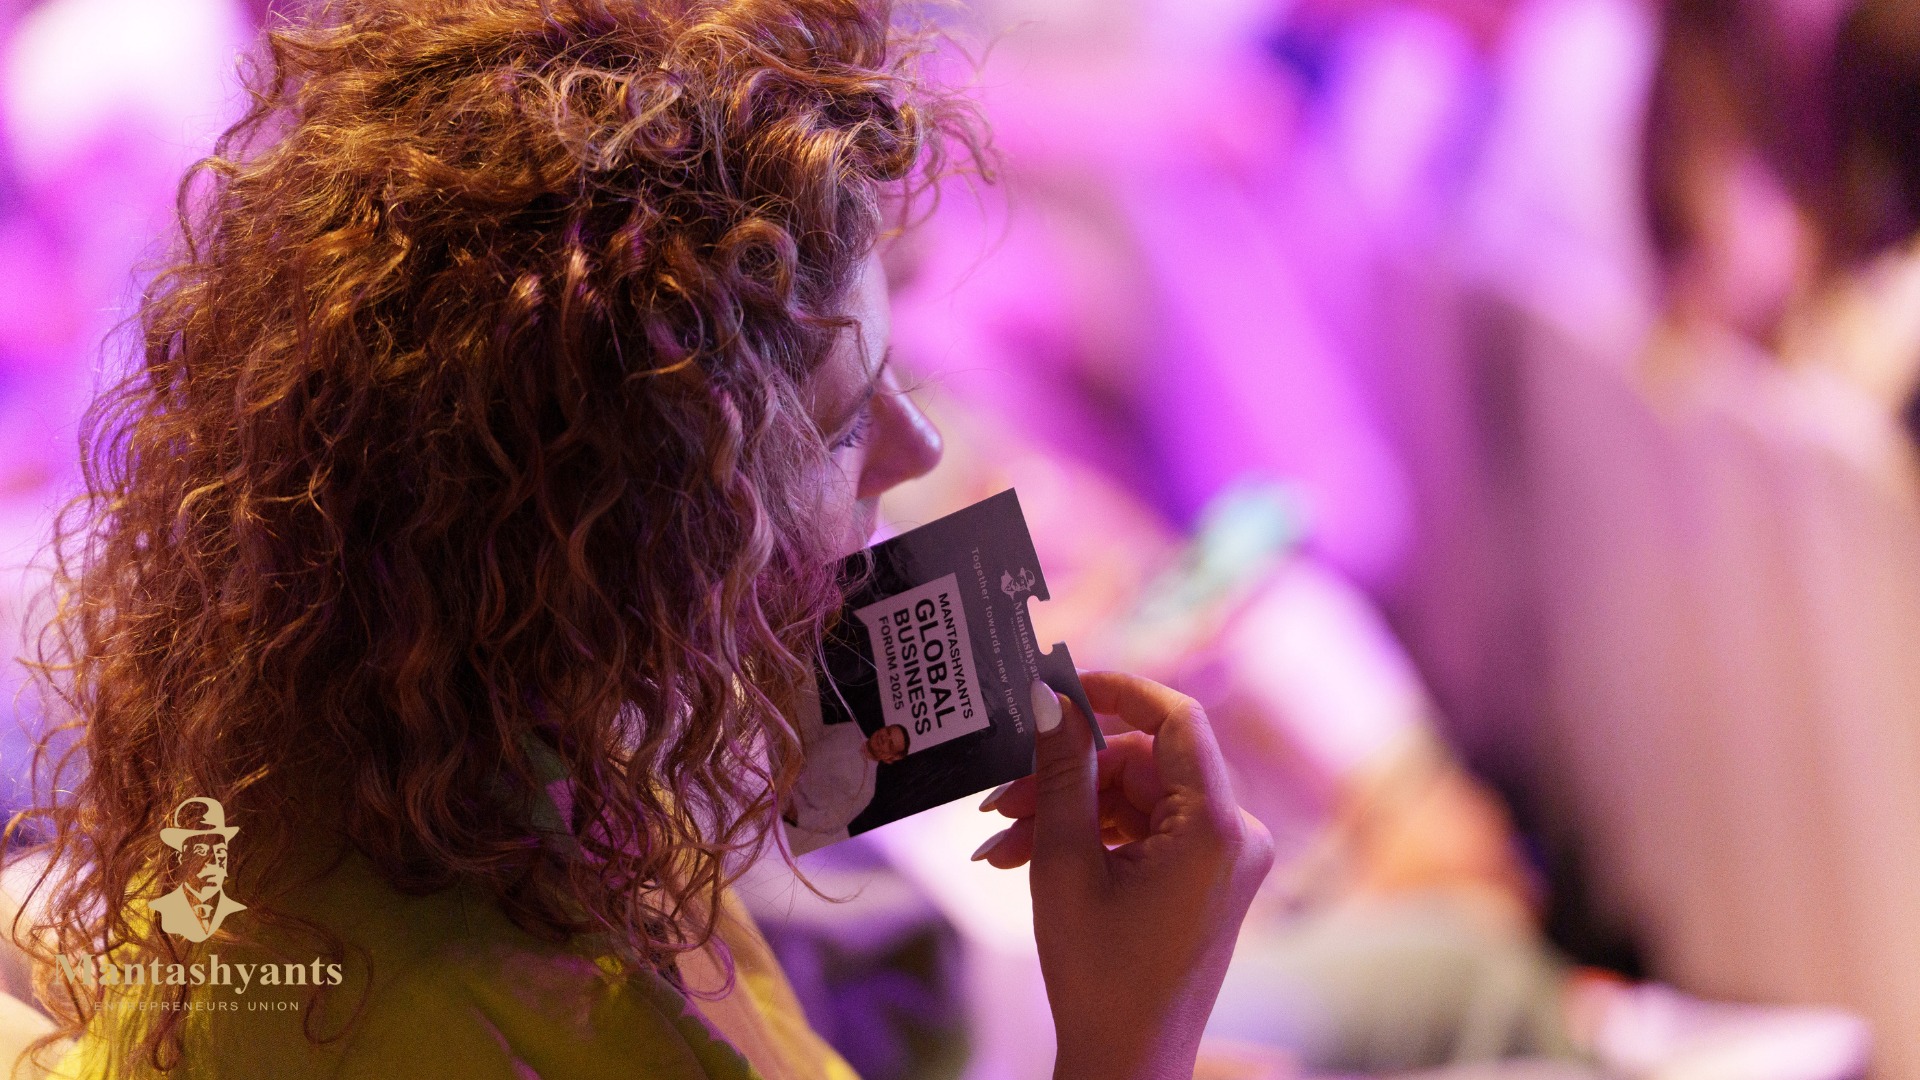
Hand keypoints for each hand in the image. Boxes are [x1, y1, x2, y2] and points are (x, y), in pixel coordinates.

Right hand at [973, 672, 1274, 1079]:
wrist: (1125, 1061)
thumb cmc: (1099, 976)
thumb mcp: (1065, 864)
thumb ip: (1062, 773)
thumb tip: (1049, 700)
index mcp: (1214, 828)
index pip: (1178, 720)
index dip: (1118, 691)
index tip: (1060, 686)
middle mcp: (1234, 835)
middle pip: (1143, 763)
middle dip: (1067, 774)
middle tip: (1001, 799)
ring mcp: (1222, 857)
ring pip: (1134, 796)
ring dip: (1067, 809)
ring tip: (1002, 841)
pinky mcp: (1204, 875)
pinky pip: (1143, 828)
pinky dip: (1089, 835)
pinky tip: (1026, 856)